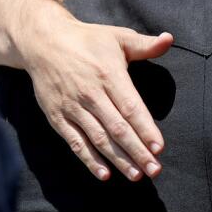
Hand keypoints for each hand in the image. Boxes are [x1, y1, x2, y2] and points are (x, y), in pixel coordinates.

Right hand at [22, 19, 173, 181]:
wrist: (42, 41)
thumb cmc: (87, 40)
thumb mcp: (117, 36)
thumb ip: (144, 44)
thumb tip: (169, 39)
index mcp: (108, 74)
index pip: (130, 107)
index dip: (145, 129)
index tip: (159, 148)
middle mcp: (90, 94)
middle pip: (117, 128)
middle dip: (137, 151)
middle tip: (155, 170)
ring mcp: (72, 107)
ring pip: (98, 139)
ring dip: (118, 159)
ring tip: (136, 175)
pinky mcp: (57, 116)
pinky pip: (75, 142)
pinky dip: (89, 159)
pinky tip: (104, 174)